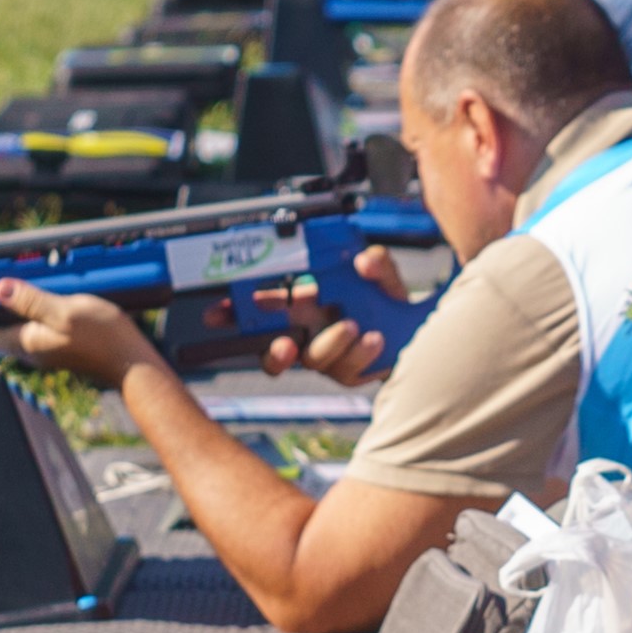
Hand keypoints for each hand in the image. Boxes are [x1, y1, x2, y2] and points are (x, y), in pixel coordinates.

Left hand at [0, 278, 160, 387]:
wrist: (134, 364)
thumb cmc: (104, 339)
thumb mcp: (65, 311)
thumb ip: (31, 301)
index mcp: (25, 342)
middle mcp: (31, 350)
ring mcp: (47, 350)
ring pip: (18, 329)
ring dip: (15, 309)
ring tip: (23, 286)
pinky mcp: (62, 347)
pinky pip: (38, 328)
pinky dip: (35, 313)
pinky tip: (50, 298)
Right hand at [240, 245, 408, 386]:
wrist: (414, 328)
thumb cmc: (384, 297)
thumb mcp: (381, 274)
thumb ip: (376, 263)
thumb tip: (365, 260)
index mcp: (300, 305)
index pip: (258, 311)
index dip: (234, 313)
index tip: (217, 315)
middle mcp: (306, 333)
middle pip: (272, 349)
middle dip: (272, 350)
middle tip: (284, 345)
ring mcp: (326, 355)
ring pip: (313, 359)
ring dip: (329, 343)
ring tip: (350, 325)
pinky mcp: (349, 371)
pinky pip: (348, 369)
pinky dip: (361, 352)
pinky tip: (375, 338)